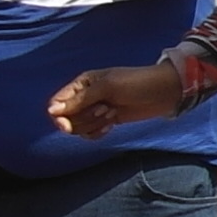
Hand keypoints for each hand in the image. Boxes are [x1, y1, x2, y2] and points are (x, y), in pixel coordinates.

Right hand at [47, 63, 186, 137]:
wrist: (164, 92)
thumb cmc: (137, 83)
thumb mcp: (108, 87)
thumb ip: (80, 100)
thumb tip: (51, 111)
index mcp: (82, 83)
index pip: (56, 104)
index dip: (58, 117)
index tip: (66, 125)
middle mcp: (85, 97)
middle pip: (66, 118)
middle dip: (84, 118)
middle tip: (106, 109)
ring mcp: (95, 110)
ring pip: (79, 127)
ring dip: (94, 124)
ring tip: (112, 113)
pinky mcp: (106, 121)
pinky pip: (90, 134)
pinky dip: (98, 132)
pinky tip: (112, 125)